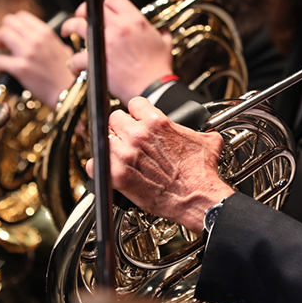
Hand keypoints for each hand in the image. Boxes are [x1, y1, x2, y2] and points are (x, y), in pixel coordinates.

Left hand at [0, 11, 75, 107]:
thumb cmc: (68, 73)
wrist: (68, 91)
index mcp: (46, 33)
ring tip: (2, 52)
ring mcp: (28, 53)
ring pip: (1, 35)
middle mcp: (36, 40)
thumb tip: (38, 39)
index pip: (22, 16)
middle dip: (4, 31)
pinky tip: (1, 68)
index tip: (13, 33)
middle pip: (8, 22)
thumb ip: (49, 41)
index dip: (14, 24)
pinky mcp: (20, 68)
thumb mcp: (63, 49)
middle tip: (4, 42)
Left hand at [62, 0, 175, 100]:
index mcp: (135, 20)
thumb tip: (162, 31)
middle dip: (83, 11)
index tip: (102, 10)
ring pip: (77, 25)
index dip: (105, 4)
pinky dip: (73, 62)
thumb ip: (162, 34)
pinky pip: (77, 56)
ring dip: (69, 27)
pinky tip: (74, 66)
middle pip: (92, 9)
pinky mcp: (96, 60)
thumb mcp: (165, 45)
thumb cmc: (158, 68)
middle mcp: (119, 27)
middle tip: (80, 17)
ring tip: (68, 32)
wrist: (153, 87)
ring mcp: (106, 43)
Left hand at [88, 96, 232, 232]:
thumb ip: (201, 130)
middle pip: (114, 119)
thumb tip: (205, 130)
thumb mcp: (207, 142)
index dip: (136, 113)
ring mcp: (125, 154)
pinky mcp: (118, 176)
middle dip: (121, 128)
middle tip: (128, 140)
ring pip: (103, 139)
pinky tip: (110, 170)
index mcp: (157, 122)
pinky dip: (98, 167)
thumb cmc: (200, 173)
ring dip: (111, 146)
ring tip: (121, 156)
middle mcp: (138, 135)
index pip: (134, 104)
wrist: (197, 198)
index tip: (138, 121)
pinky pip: (94, 164)